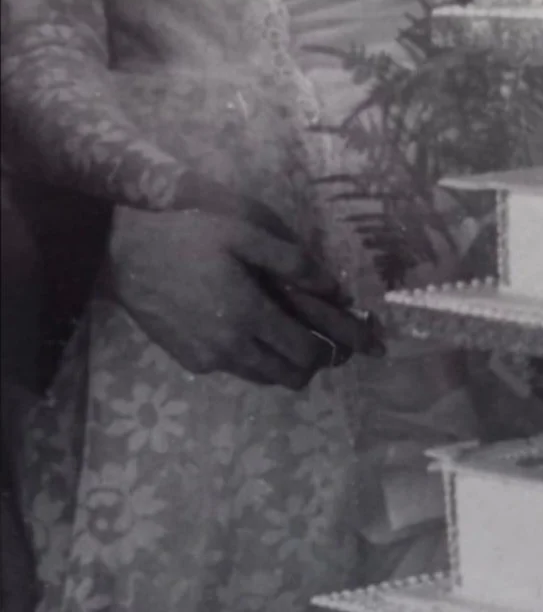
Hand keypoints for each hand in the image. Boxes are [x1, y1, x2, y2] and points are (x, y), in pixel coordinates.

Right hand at [107, 208, 370, 388]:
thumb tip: (335, 287)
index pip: (306, 353)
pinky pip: (238, 370)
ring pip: (266, 378)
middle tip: (324, 342)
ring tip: (291, 336)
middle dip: (314, 364)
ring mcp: (210, 359)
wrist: (122, 255)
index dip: (334, 351)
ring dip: (285, 364)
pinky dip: (255, 359)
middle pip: (291, 376)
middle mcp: (232, 347)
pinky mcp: (192, 362)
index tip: (352, 342)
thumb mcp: (243, 233)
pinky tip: (251, 331)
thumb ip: (292, 261)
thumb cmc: (187, 236)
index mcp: (249, 315)